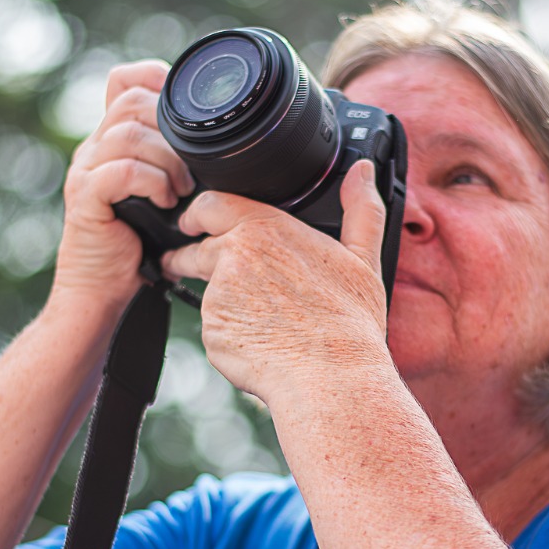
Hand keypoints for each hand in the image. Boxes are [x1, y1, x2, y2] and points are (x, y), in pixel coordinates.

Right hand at [50, 61, 195, 317]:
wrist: (101, 290)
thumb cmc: (139, 248)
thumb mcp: (165, 197)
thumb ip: (179, 166)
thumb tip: (226, 151)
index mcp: (111, 139)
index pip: (124, 80)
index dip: (155, 78)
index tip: (187, 111)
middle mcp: (94, 147)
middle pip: (131, 100)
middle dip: (171, 128)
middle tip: (192, 168)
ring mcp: (85, 170)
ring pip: (127, 134)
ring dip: (166, 159)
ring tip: (181, 189)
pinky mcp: (85, 197)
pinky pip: (120, 171)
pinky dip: (151, 182)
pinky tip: (165, 203)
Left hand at [160, 159, 389, 402]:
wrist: (331, 376)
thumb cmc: (349, 322)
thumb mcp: (363, 259)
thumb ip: (360, 209)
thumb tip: (363, 172)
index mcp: (265, 229)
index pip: (212, 204)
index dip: (200, 213)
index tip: (195, 220)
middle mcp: (234, 256)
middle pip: (196, 247)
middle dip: (187, 254)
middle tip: (185, 262)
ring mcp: (218, 296)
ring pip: (207, 291)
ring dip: (219, 299)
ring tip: (254, 318)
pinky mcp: (212, 332)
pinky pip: (214, 329)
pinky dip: (229, 334)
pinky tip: (260, 342)